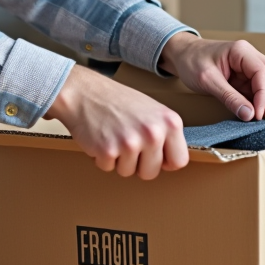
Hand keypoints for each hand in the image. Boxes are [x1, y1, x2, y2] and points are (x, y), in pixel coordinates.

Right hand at [45, 64, 188, 178]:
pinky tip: (101, 137)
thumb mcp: (153, 111)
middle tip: (127, 143)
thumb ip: (165, 134)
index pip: (179, 161)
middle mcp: (153, 132)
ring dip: (118, 160)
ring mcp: (131, 142)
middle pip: (152, 172)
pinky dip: (102, 158)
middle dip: (138, 164)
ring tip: (113, 136)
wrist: (84, 92)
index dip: (164, 161)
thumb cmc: (118, 101)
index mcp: (170, 122)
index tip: (153, 154)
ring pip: (128, 173)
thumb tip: (173, 162)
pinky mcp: (108, 150)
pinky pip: (108, 168)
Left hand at [159, 33, 264, 121]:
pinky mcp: (244, 78)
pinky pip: (258, 90)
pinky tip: (253, 114)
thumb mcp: (207, 80)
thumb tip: (249, 115)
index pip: (263, 72)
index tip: (258, 114)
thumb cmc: (191, 61)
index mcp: (242, 51)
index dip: (264, 95)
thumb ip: (229, 97)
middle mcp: (250, 57)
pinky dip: (259, 103)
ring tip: (259, 118)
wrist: (181, 55)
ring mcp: (248, 67)